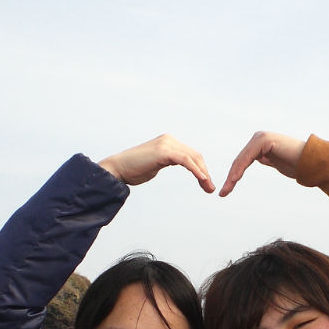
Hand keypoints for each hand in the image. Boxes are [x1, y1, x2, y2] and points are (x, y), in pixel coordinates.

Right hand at [99, 134, 214, 192]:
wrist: (117, 169)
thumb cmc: (134, 170)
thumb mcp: (156, 164)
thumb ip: (168, 161)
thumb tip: (180, 164)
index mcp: (168, 142)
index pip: (191, 155)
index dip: (201, 169)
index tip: (206, 184)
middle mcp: (169, 140)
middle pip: (195, 155)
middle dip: (205, 172)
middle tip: (210, 189)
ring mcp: (166, 144)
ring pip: (193, 157)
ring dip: (203, 174)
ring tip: (208, 188)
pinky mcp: (163, 151)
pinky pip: (185, 160)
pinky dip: (195, 170)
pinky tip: (202, 179)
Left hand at [219, 131, 306, 196]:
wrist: (311, 162)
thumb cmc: (297, 165)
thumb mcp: (277, 162)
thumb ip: (268, 159)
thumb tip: (262, 159)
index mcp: (260, 143)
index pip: (242, 161)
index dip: (233, 176)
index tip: (226, 191)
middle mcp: (259, 138)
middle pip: (239, 160)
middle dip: (230, 178)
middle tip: (222, 193)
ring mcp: (260, 138)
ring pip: (241, 159)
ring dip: (232, 176)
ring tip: (226, 190)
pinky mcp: (264, 140)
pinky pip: (248, 157)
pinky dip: (239, 169)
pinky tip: (234, 180)